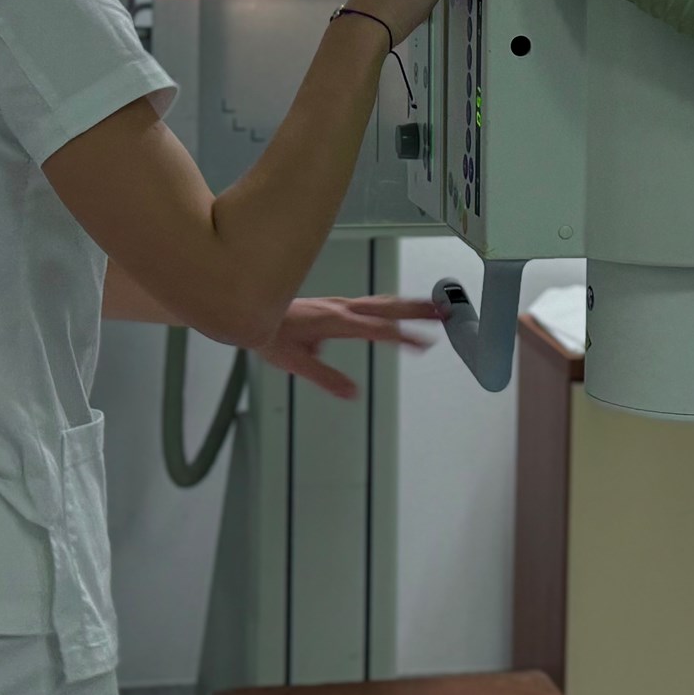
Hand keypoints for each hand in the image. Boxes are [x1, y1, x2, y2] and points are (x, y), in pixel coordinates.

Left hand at [259, 295, 445, 398]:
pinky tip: (402, 309)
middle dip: (419, 311)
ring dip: (411, 304)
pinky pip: (373, 302)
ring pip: (383, 301)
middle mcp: (341, 309)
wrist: (248, 305)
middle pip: (388, 308)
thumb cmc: (268, 332)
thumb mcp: (293, 362)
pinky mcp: (337, 305)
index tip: (424, 344)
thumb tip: (352, 393)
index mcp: (334, 321)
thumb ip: (324, 377)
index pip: (377, 330)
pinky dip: (394, 304)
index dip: (402, 337)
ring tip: (436, 306)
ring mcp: (340, 304)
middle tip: (446, 312)